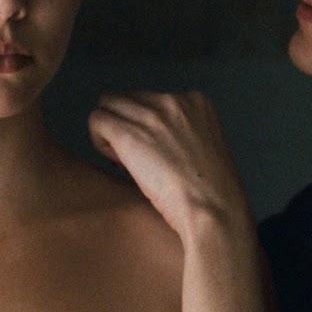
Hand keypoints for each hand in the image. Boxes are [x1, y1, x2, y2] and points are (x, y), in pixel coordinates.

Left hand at [89, 90, 252, 242]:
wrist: (215, 212)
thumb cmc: (211, 195)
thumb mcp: (204, 148)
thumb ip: (180, 133)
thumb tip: (147, 137)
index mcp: (196, 102)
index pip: (152, 99)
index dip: (147, 126)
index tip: (155, 153)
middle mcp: (173, 101)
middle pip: (128, 99)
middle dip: (126, 124)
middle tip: (137, 159)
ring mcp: (151, 115)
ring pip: (108, 105)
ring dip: (111, 132)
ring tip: (127, 162)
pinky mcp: (128, 133)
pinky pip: (97, 120)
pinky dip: (100, 141)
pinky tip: (117, 164)